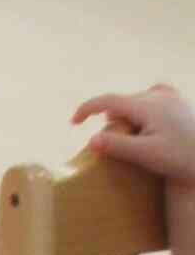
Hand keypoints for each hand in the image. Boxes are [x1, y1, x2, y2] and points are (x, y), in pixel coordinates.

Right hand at [71, 83, 194, 189]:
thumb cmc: (180, 159)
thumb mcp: (146, 155)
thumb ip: (117, 146)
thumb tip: (90, 140)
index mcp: (147, 105)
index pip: (108, 101)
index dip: (87, 109)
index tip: (73, 123)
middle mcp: (159, 95)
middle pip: (122, 102)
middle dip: (111, 119)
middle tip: (111, 144)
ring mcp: (172, 97)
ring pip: (136, 100)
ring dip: (127, 115)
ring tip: (131, 136)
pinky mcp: (180, 103)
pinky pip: (152, 97)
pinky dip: (142, 107)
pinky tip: (146, 119)